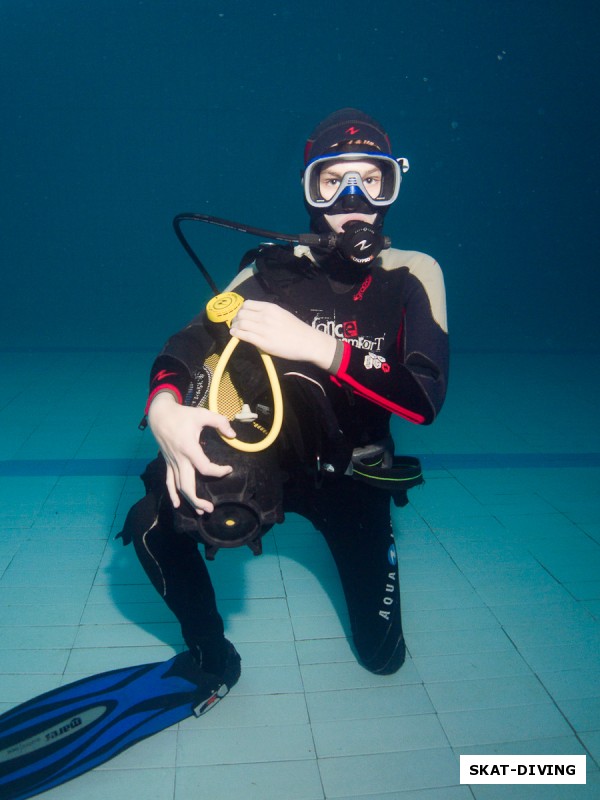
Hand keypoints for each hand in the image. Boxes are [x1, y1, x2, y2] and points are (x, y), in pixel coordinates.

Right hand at [147, 392, 235, 513]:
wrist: (160, 415)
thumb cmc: (183, 414)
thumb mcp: (202, 414)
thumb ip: (219, 422)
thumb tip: (233, 434)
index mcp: (189, 448)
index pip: (204, 467)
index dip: (218, 471)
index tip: (229, 468)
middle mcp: (179, 459)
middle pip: (187, 485)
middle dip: (198, 500)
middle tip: (211, 508)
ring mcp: (172, 463)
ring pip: (178, 487)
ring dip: (188, 501)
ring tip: (201, 511)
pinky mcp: (168, 463)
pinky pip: (169, 482)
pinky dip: (172, 494)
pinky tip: (177, 505)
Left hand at [229, 300, 335, 368]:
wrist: (307, 342)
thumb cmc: (296, 329)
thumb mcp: (282, 314)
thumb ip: (268, 314)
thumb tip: (253, 317)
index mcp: (270, 307)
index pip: (247, 304)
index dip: (241, 310)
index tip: (241, 316)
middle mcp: (265, 316)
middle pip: (241, 314)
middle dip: (235, 319)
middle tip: (235, 324)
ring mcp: (263, 329)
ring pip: (240, 324)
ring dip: (234, 327)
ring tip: (234, 330)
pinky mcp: (262, 342)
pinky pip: (243, 335)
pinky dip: (236, 334)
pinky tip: (235, 335)